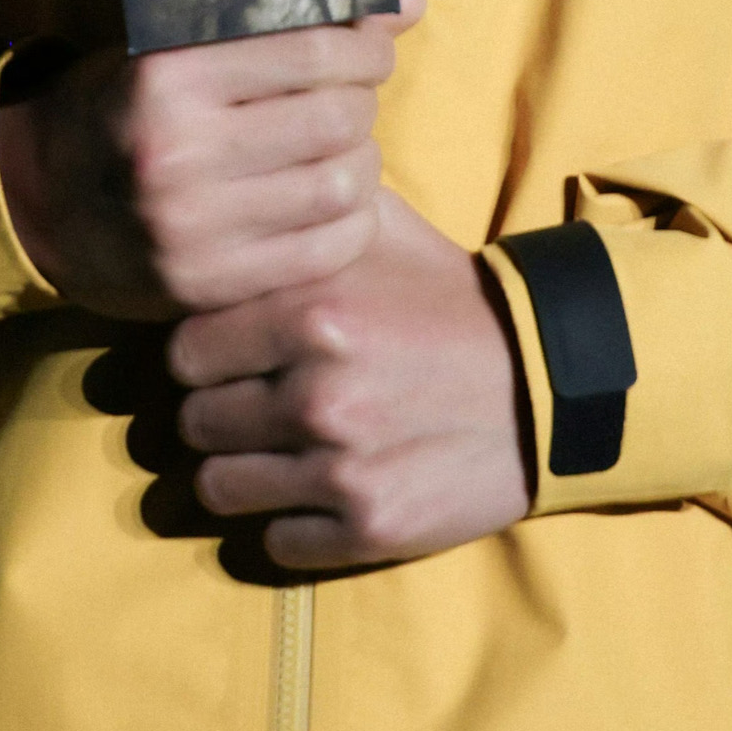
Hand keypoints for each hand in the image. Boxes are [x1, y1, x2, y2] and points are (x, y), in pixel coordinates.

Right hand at [0, 0, 420, 320]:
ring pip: (341, 185)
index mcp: (167, 77)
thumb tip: (407, 0)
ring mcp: (194, 227)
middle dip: (366, 98)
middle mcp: (179, 152)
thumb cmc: (121, 107)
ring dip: (363, 159)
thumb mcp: (175, 50)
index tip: (372, 42)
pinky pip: (325, 251)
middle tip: (356, 93)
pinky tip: (336, 201)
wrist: (39, 200)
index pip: (311, 51)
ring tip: (344, 146)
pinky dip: (352, 221)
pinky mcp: (207, 284)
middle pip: (337, 118)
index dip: (365, 43)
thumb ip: (279, 27)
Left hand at [168, 186, 534, 568]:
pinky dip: (289, 523)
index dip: (202, 355)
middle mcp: (318, 395)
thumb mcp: (380, 230)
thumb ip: (301, 210)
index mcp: (311, 315)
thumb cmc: (449, 302)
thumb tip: (235, 187)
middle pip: (194, 424)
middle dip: (217, 415)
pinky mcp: (370, 528)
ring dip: (242, 473)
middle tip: (252, 407)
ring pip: (218, 490)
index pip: (182, 353)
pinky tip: (318, 494)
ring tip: (276, 453)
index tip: (228, 357)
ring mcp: (342, 470)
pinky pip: (275, 543)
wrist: (549, 385)